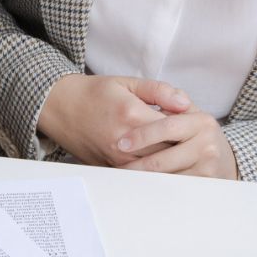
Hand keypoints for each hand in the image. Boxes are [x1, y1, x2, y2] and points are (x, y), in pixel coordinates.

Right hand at [38, 74, 191, 165]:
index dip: (189, 126)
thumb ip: (160, 91)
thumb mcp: (127, 82)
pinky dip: (155, 168)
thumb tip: (185, 103)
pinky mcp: (112, 168)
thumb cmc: (94, 93)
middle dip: (184, 147)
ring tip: (180, 151)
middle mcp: (126, 142)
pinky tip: (162, 160)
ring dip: (172, 161)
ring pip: (157, 168)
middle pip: (169, 152)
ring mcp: (118, 158)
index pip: (174, 128)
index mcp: (132, 115)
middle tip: (194, 141)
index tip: (196, 123)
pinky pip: (142, 174)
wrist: (61, 108)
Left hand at [116, 107, 237, 179]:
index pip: (167, 127)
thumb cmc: (195, 129)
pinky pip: (172, 189)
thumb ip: (169, 96)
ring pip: (165, 177)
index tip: (122, 143)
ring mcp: (207, 167)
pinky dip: (154, 188)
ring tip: (123, 176)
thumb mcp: (186, 109)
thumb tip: (167, 101)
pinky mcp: (205, 185)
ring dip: (142, 179)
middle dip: (136, 165)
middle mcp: (207, 144)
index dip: (142, 135)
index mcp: (201, 121)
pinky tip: (140, 184)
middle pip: (162, 159)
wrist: (223, 156)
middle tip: (116, 165)